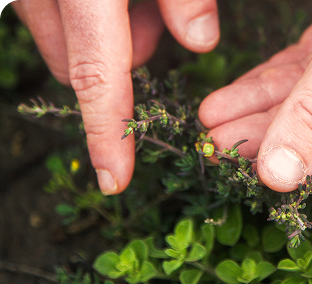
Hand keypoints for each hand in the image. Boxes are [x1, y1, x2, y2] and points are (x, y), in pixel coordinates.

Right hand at [11, 0, 219, 193]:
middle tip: (156, 27)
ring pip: (65, 45)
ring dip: (106, 41)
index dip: (107, 137)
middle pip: (77, 69)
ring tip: (141, 2)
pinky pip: (54, 18)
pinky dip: (86, 19)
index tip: (115, 182)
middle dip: (120, 69)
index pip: (97, 79)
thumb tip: (201, 42)